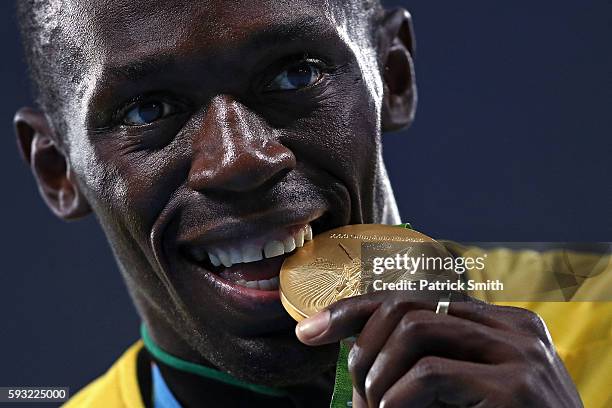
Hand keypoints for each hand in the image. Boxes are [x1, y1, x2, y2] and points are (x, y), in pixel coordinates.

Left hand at [295, 291, 581, 406]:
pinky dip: (396, 400)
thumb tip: (357, 351)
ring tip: (377, 407)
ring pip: (414, 329)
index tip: (310, 329)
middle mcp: (513, 327)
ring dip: (378, 374)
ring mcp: (520, 353)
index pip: (414, 299)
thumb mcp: (463, 392)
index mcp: (499, 324)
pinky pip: (429, 375)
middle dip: (363, 344)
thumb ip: (426, 365)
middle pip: (408, 306)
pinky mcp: (517, 388)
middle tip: (357, 392)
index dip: (354, 309)